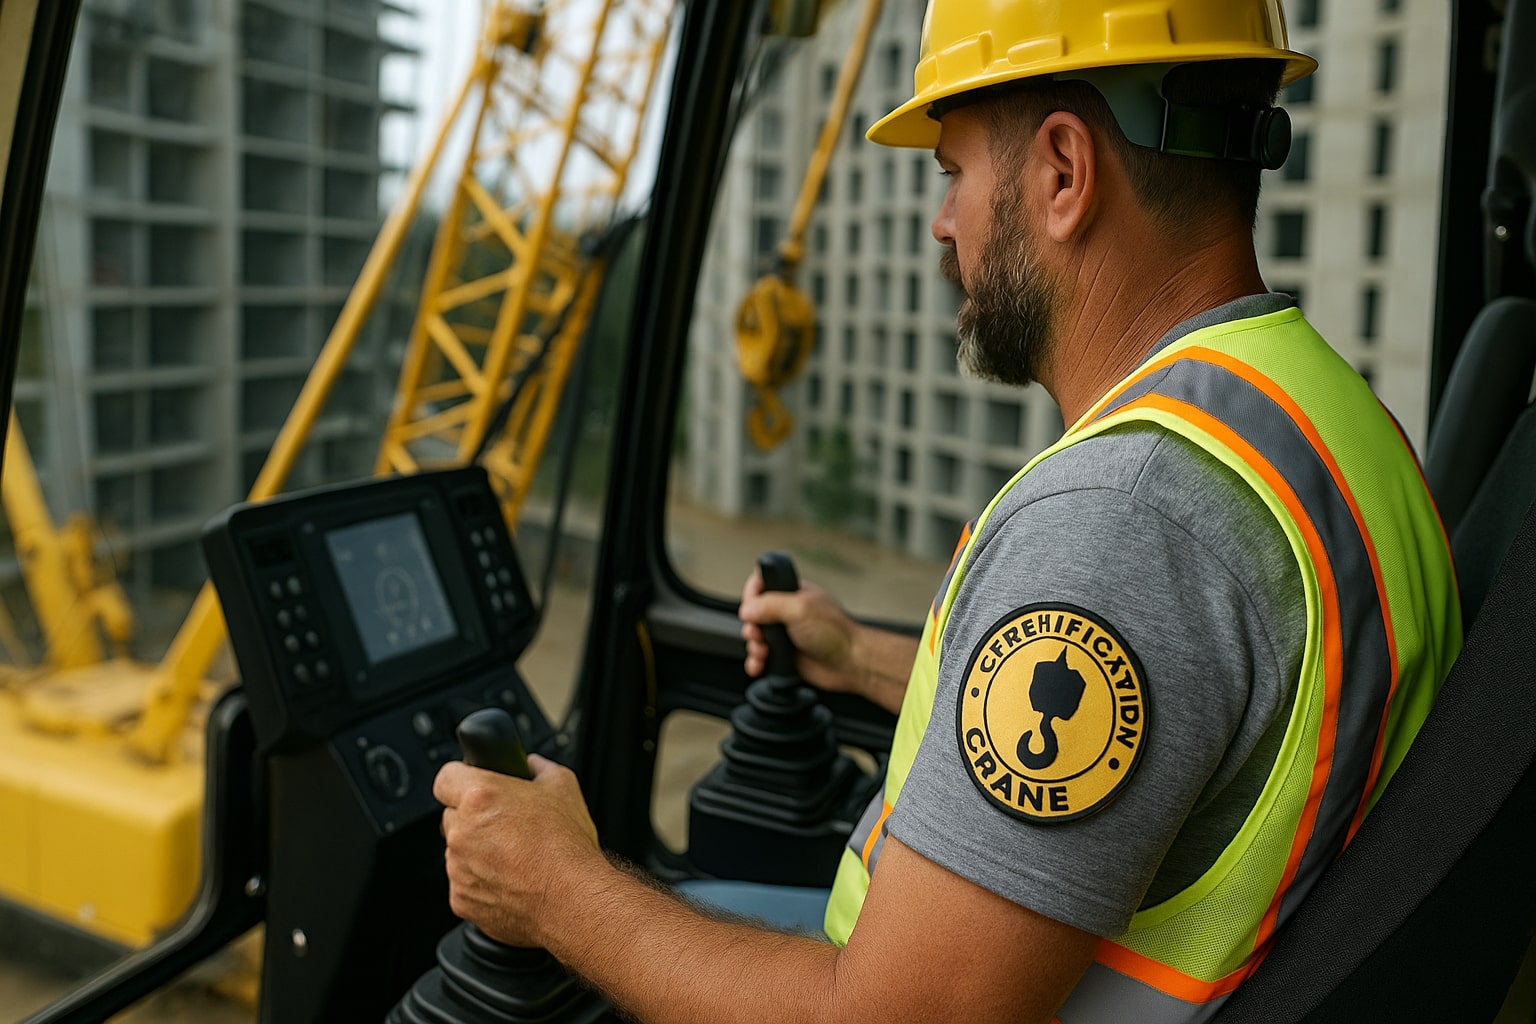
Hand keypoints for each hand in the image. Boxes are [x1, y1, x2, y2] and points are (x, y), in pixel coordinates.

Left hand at [435, 754, 601, 946]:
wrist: (571, 899)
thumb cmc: (567, 846)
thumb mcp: (564, 787)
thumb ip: (540, 768)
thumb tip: (532, 766)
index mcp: (480, 797)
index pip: (445, 778)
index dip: (461, 780)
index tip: (472, 787)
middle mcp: (461, 832)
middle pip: (452, 817)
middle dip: (473, 820)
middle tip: (505, 826)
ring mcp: (458, 869)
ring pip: (458, 853)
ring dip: (477, 853)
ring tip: (514, 858)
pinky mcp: (461, 899)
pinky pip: (464, 884)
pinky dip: (481, 883)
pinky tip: (512, 881)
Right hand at [738, 569, 862, 696]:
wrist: (851, 664)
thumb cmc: (836, 633)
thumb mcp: (800, 609)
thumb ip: (769, 604)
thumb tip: (746, 609)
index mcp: (793, 593)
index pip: (761, 584)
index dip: (752, 596)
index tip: (752, 608)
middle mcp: (788, 612)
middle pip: (753, 614)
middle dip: (751, 626)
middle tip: (760, 634)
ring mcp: (786, 634)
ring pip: (755, 637)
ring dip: (754, 646)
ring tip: (764, 652)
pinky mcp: (785, 655)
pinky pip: (760, 657)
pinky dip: (756, 662)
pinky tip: (759, 664)